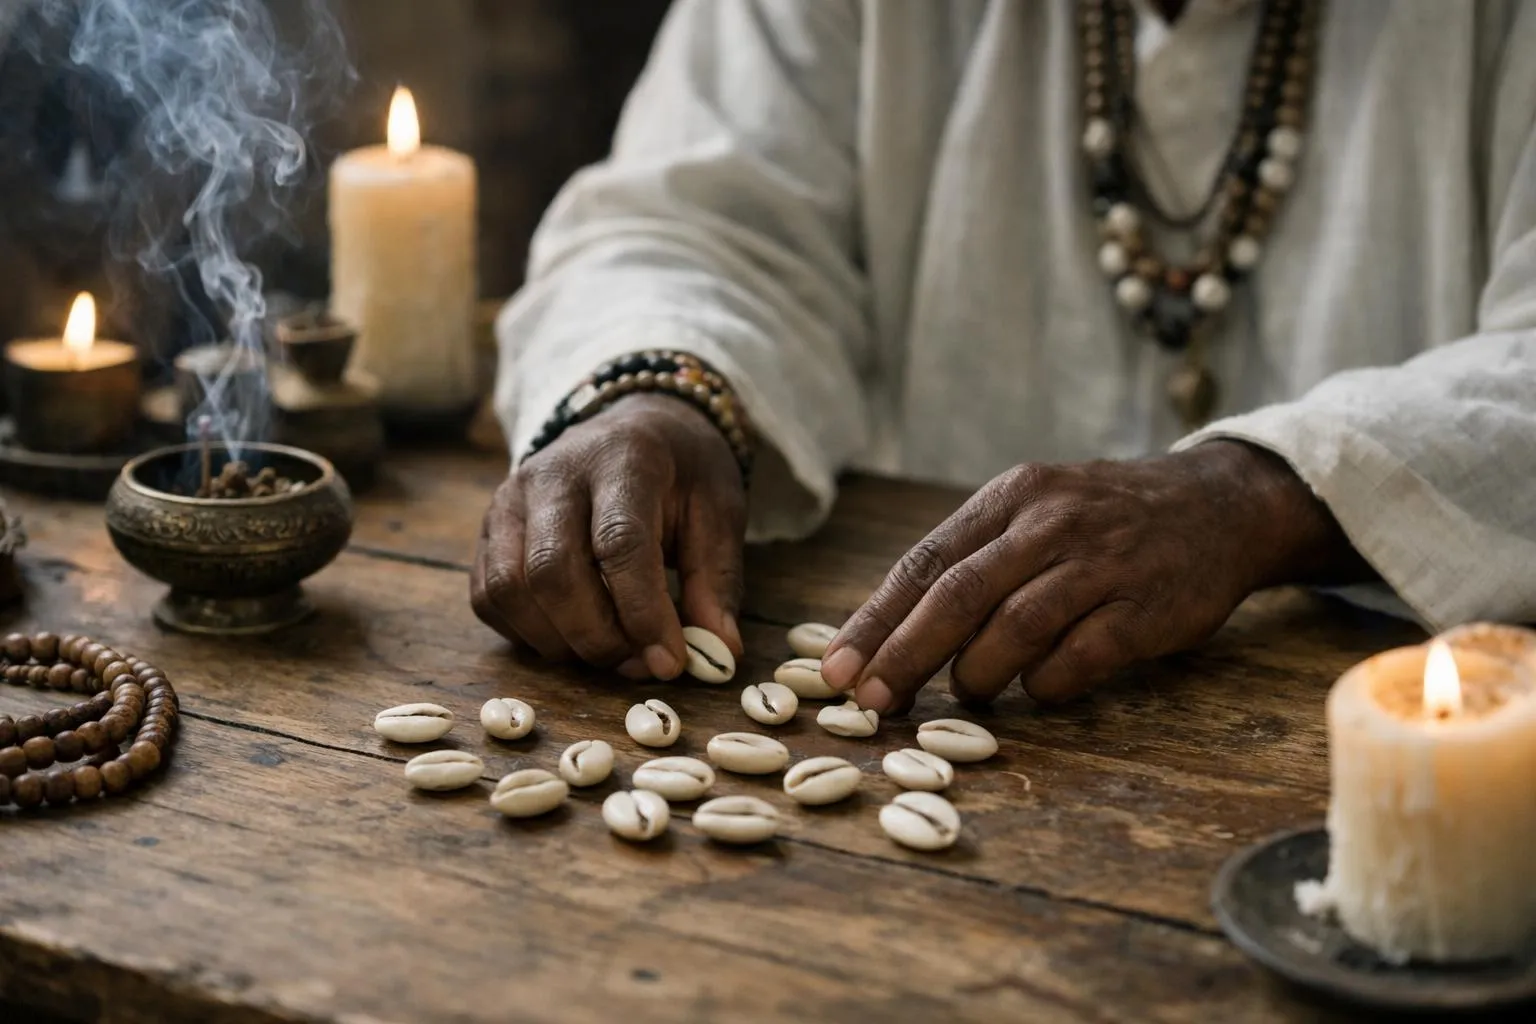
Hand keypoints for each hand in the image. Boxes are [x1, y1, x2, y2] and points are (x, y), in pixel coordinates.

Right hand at [471, 393, 745, 677]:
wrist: (633, 429)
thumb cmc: (681, 476)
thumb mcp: (719, 512)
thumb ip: (717, 581)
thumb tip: (719, 654)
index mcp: (622, 459)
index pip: (619, 544)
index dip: (643, 613)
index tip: (669, 661)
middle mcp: (553, 474)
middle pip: (552, 571)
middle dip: (597, 637)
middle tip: (638, 663)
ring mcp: (510, 499)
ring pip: (510, 589)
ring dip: (558, 641)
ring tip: (608, 651)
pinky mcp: (489, 528)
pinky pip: (489, 596)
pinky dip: (526, 634)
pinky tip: (569, 636)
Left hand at [820, 442, 1366, 711]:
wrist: (1217, 505)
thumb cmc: (1103, 521)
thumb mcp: (1035, 512)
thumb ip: (972, 560)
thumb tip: (886, 631)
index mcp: (1012, 497)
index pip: (925, 562)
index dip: (875, 619)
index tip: (836, 668)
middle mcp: (1051, 523)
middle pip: (958, 594)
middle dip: (904, 654)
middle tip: (868, 702)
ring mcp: (1102, 563)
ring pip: (1014, 627)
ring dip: (976, 673)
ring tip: (962, 694)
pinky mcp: (1146, 607)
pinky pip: (1079, 658)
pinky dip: (1045, 685)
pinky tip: (1036, 691)